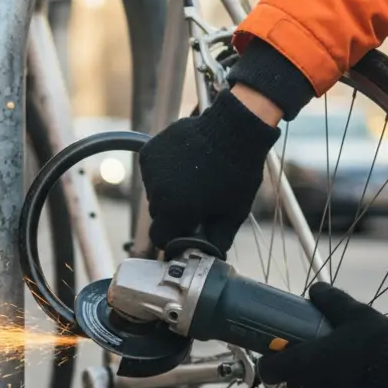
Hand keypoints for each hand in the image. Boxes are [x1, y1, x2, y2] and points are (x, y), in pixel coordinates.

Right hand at [138, 89, 280, 254]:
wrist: (234, 129)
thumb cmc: (238, 173)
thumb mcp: (233, 214)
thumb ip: (218, 241)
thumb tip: (211, 258)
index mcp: (175, 211)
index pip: (160, 238)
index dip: (173, 238)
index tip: (186, 231)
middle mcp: (157, 192)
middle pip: (158, 215)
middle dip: (173, 213)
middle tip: (195, 203)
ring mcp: (152, 171)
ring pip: (154, 193)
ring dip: (169, 192)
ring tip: (193, 180)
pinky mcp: (150, 152)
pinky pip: (152, 172)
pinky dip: (164, 172)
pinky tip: (185, 165)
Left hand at [258, 283, 387, 387]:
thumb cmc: (381, 346)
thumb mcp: (358, 315)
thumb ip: (333, 302)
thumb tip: (315, 289)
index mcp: (310, 365)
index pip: (271, 369)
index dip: (271, 362)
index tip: (280, 356)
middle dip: (304, 378)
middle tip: (325, 364)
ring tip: (352, 377)